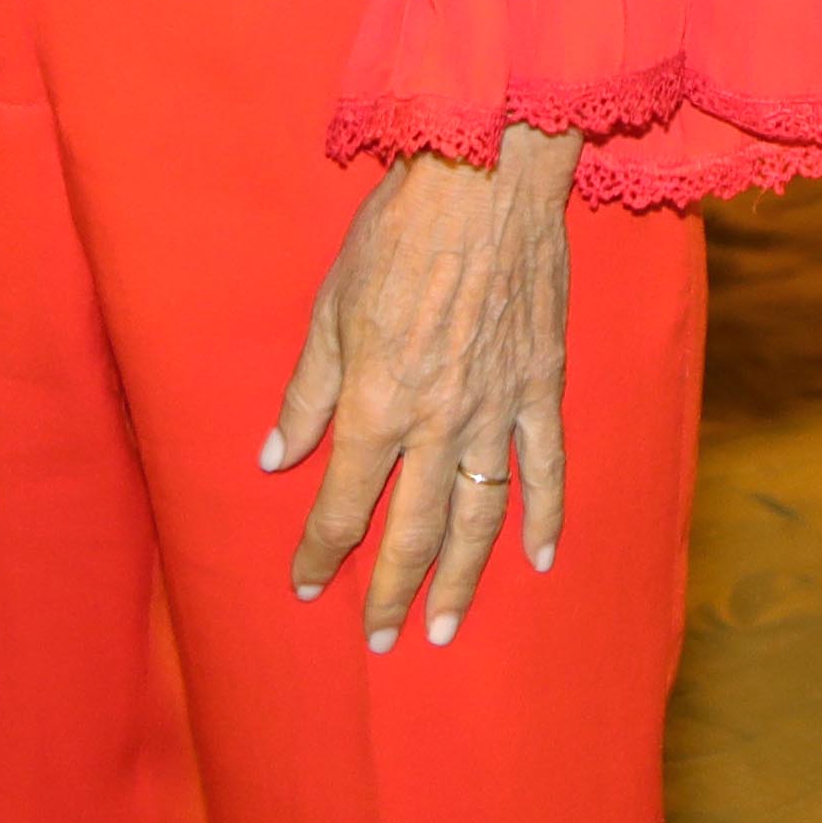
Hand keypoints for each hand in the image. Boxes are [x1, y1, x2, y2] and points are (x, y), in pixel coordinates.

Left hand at [259, 122, 573, 652]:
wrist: (484, 180)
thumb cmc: (396, 234)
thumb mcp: (331, 309)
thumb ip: (306, 394)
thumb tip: (274, 457)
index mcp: (377, 405)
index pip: (344, 503)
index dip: (321, 551)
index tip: (304, 582)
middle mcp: (437, 423)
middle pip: (413, 530)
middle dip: (388, 590)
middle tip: (379, 642)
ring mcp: (496, 409)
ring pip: (479, 516)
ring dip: (461, 579)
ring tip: (443, 627)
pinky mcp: (541, 386)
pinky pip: (546, 467)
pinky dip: (545, 517)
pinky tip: (538, 559)